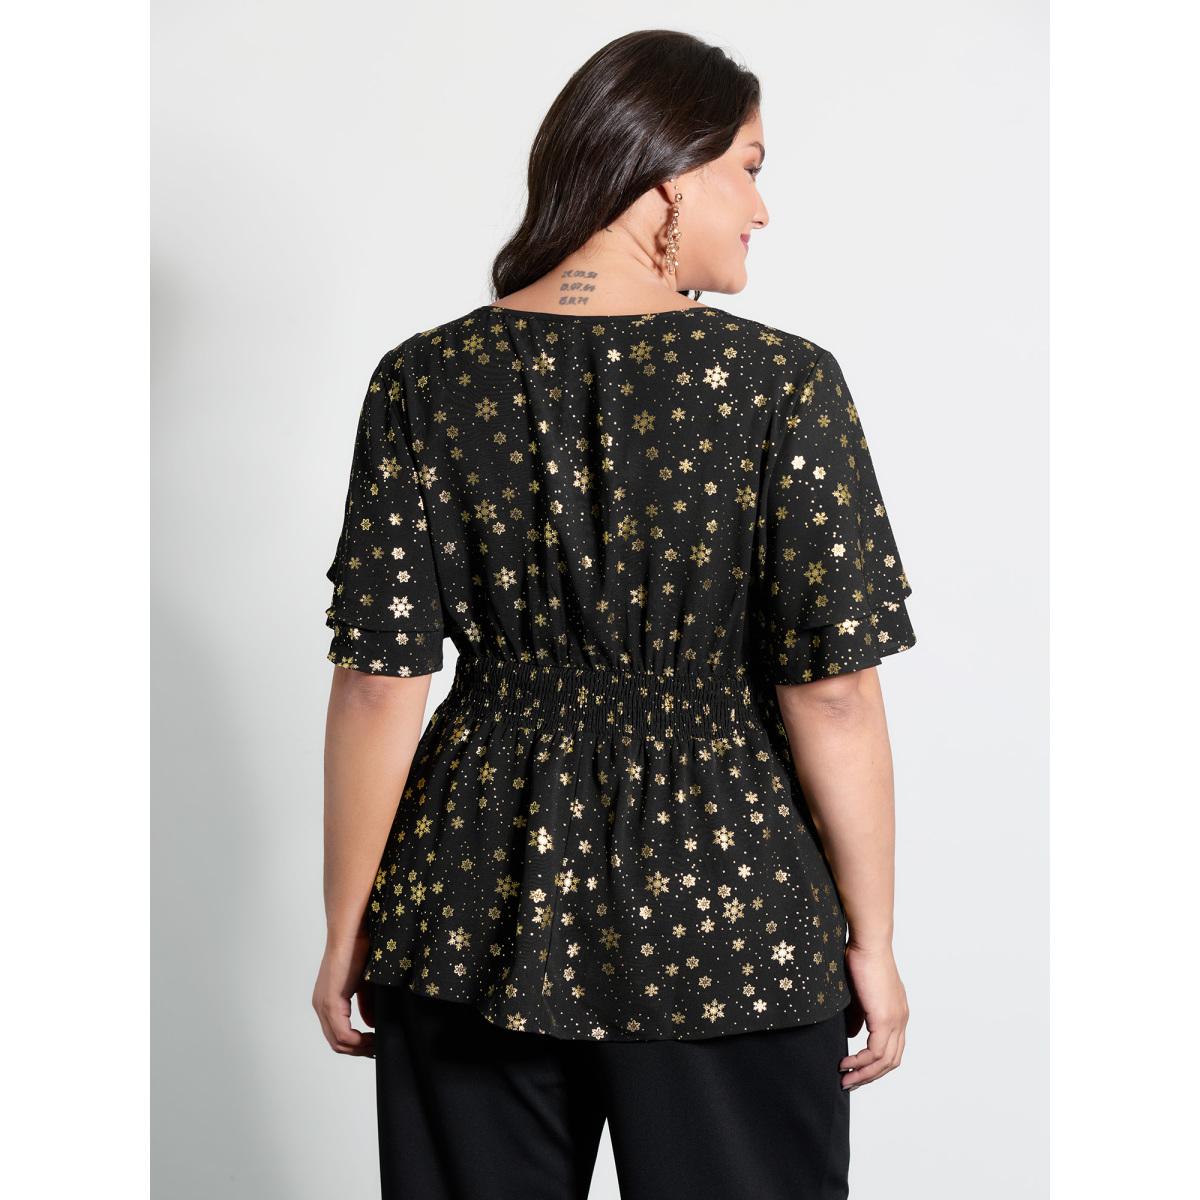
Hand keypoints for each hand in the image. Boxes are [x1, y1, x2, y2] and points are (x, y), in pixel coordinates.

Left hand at [312, 926, 375, 1056]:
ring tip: (379, 1043)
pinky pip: (343, 1034)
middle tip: (379, 1048)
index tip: (376, 1044)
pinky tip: (373, 1036)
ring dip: (360, 1048)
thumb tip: (370, 1025)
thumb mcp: (365, 985)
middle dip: (360, 1050)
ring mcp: (323, 1005)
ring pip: (338, 1042)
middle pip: (337, 1044)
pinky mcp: (331, 1002)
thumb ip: (366, 1005)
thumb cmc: (360, 950)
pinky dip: (358, 1041)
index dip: (357, 1045)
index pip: (337, 1035)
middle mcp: (320, 1006)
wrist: (353, 931)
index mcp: (327, 1001)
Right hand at [839, 941, 908, 1090]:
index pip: (891, 1050)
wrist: (868, 942)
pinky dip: (862, 1062)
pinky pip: (876, 1052)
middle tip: (849, 1083)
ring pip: (886, 1061)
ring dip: (865, 1074)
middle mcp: (901, 1020)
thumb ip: (858, 1016)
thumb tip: (854, 1035)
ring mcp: (896, 1020)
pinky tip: (846, 1063)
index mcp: (896, 1013)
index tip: (855, 1071)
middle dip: (869, 1076)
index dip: (874, 1065)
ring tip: (845, 1079)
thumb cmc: (860, 959)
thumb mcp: (858, 994)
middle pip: (891, 1061)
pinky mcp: (886, 1018)